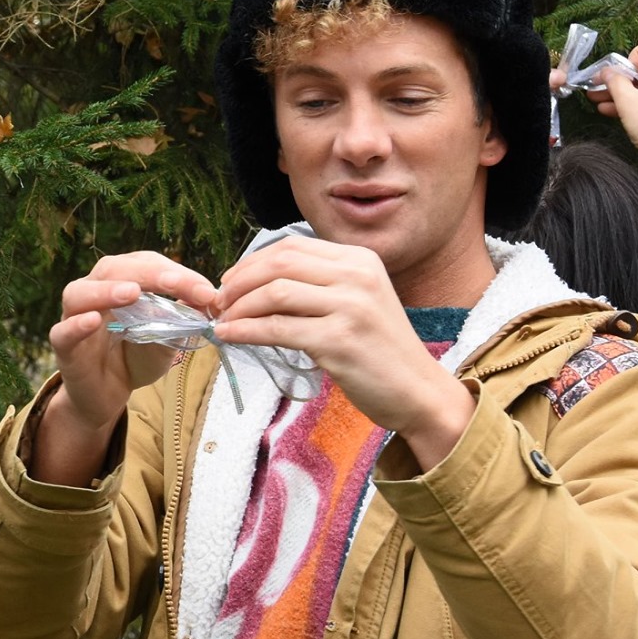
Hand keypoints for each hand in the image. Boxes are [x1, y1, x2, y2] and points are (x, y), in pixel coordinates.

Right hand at [30, 252, 217, 486]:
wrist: (109, 396)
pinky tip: (93, 321)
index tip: (207, 292)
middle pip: (113, 269)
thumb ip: (180, 321)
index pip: (146, 265)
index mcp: (120, 283)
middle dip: (149, 274)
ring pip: (80, 293)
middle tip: (177, 284)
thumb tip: (205, 301)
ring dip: (107, 290)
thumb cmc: (136, 359)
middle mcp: (94, 292)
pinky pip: (63, 332)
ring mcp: (74, 317)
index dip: (176, 273)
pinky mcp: (64, 347)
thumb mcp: (167, 340)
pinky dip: (77, 325)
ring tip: (131, 292)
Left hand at [211, 239, 475, 469]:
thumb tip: (257, 282)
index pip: (291, 247)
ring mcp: (351, 307)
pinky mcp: (340, 341)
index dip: (251, 262)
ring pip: (275, 293)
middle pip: (279, 264)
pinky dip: (246, 331)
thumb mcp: (357, 301)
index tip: (230, 282)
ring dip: (239, 306)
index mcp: (360, 259)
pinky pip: (278, 329)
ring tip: (223, 320)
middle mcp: (357, 276)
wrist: (419, 391)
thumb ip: (319, 285)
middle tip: (219, 301)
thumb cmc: (380, 351)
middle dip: (239, 281)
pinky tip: (230, 336)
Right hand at [587, 36, 637, 201]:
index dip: (634, 55)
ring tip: (598, 100)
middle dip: (621, 77)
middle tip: (600, 87)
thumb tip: (606, 72)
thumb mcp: (627, 101)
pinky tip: (611, 111)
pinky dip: (634, 102)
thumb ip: (614, 81)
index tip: (624, 74)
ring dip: (623, 92)